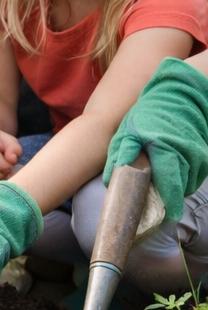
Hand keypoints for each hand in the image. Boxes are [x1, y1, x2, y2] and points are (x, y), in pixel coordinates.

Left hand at [105, 57, 207, 221]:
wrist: (184, 92)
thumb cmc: (152, 110)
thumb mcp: (130, 128)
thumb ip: (122, 153)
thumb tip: (110, 180)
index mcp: (166, 151)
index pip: (171, 187)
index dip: (169, 205)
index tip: (167, 217)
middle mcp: (187, 155)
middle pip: (182, 188)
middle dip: (171, 198)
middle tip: (160, 207)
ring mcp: (200, 154)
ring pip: (191, 182)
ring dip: (178, 186)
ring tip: (164, 187)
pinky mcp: (206, 153)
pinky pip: (197, 173)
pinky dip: (187, 176)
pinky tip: (175, 172)